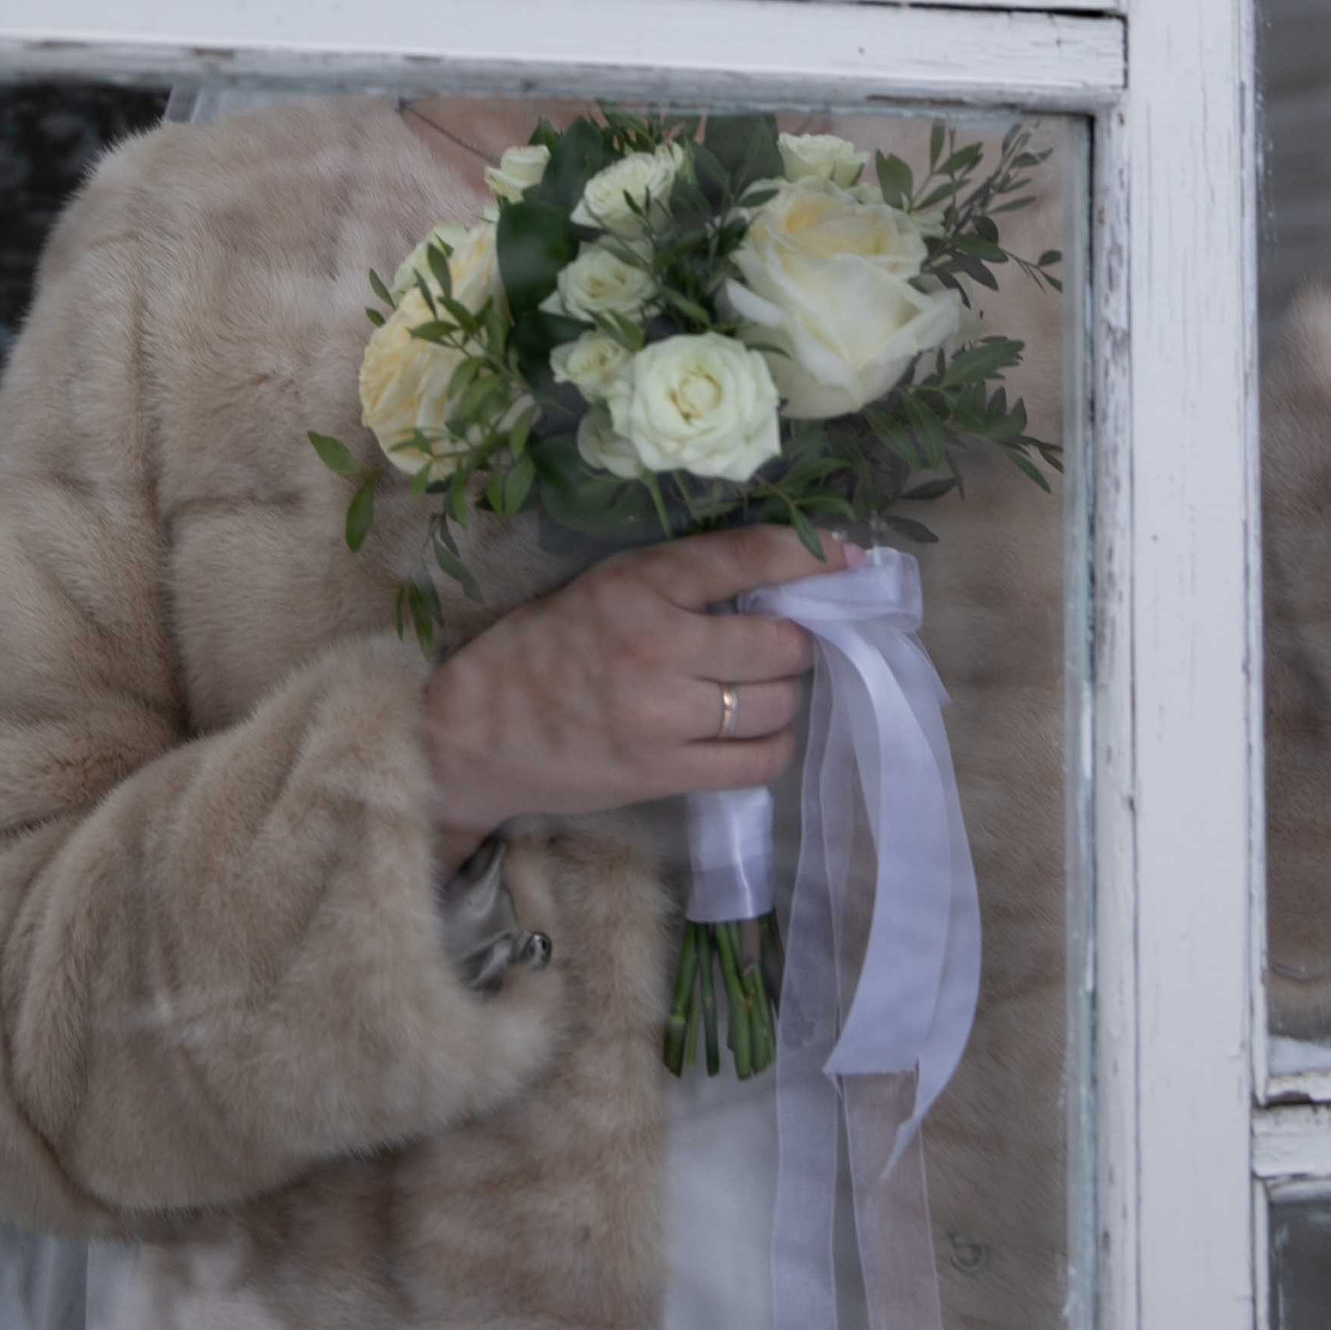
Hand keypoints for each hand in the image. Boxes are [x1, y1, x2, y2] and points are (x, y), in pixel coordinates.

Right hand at [418, 523, 832, 866]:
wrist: (478, 731)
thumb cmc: (547, 646)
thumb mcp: (607, 586)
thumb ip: (684, 582)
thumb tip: (784, 583)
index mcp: (638, 584)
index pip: (747, 558)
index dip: (811, 556)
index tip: (852, 557)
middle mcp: (655, 645)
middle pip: (779, 644)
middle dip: (797, 642)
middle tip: (786, 644)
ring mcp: (661, 716)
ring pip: (776, 704)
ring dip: (787, 695)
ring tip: (767, 688)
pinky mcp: (663, 773)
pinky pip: (757, 762)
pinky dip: (775, 745)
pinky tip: (759, 732)